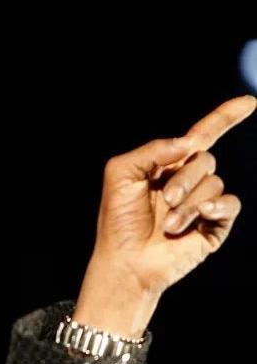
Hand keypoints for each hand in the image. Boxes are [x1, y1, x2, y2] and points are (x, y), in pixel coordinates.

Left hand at [74, 96, 254, 337]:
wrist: (127, 260)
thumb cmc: (119, 220)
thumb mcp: (121, 174)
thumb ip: (152, 150)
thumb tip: (188, 142)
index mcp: (168, 165)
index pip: (202, 136)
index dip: (224, 118)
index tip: (249, 102)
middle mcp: (189, 181)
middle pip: (205, 159)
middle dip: (184, 178)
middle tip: (164, 201)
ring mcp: (204, 203)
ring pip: (214, 183)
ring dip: (188, 203)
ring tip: (168, 225)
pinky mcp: (216, 225)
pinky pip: (229, 203)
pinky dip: (215, 208)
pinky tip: (201, 218)